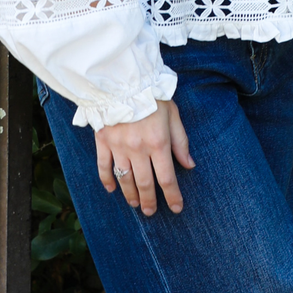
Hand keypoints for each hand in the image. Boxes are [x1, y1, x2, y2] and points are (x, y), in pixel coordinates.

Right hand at [96, 100, 193, 215]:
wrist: (123, 80)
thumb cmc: (152, 96)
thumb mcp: (173, 115)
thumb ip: (181, 141)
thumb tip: (189, 164)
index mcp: (158, 142)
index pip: (167, 178)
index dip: (172, 196)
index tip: (176, 208)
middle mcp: (138, 149)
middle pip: (144, 183)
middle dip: (150, 201)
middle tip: (151, 212)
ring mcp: (118, 146)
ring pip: (125, 178)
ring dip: (130, 194)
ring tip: (135, 204)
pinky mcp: (103, 141)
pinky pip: (104, 166)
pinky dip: (108, 180)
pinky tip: (112, 189)